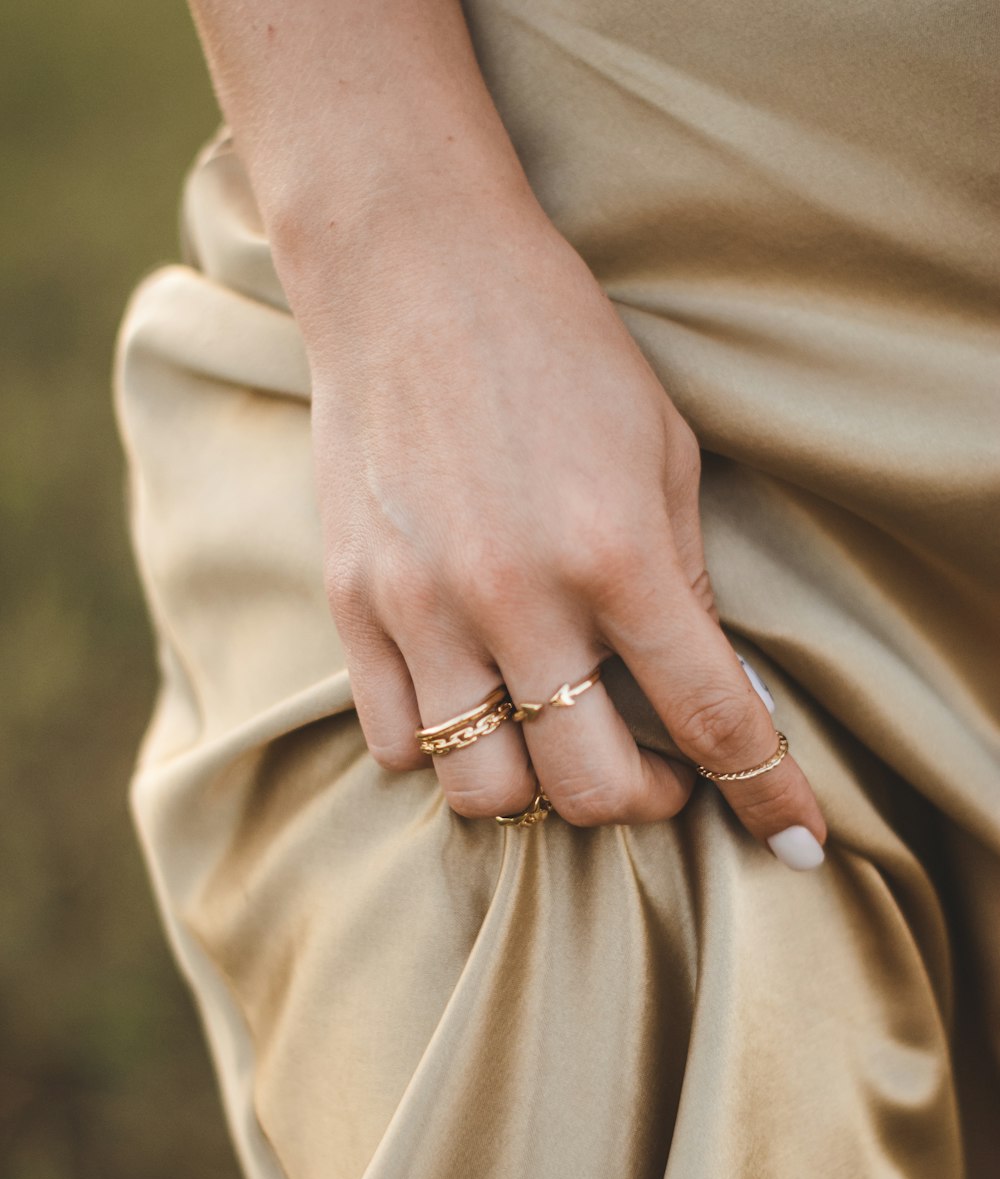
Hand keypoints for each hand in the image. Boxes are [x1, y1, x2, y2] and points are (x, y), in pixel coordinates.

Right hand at [301, 192, 826, 854]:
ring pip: (482, 790)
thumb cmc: (557, 348)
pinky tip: (471, 697)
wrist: (411, 273)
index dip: (766, 793)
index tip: (794, 840)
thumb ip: (685, 582)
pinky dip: (443, 748)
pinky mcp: (354, 607)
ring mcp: (424, 610)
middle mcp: (518, 600)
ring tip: (550, 739)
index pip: (712, 717)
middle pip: (589, 787)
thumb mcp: (661, 450)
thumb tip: (718, 691)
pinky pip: (394, 742)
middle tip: (655, 772)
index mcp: (617, 554)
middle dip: (643, 803)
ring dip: (535, 789)